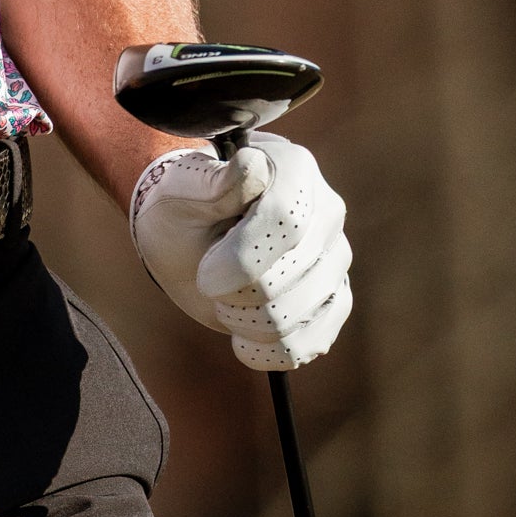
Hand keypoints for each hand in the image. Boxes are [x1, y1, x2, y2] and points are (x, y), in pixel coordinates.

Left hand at [128, 131, 352, 370]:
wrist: (192, 234)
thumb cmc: (183, 205)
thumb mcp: (180, 189)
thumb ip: (212, 182)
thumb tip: (252, 167)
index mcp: (293, 170)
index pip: (286, 221)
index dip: (242, 258)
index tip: (205, 273)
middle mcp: (327, 212)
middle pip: (285, 278)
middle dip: (232, 291)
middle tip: (208, 276)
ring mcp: (335, 259)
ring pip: (294, 317)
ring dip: (242, 320)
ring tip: (226, 298)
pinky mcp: (333, 300)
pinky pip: (308, 344)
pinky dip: (264, 349)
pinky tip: (242, 331)